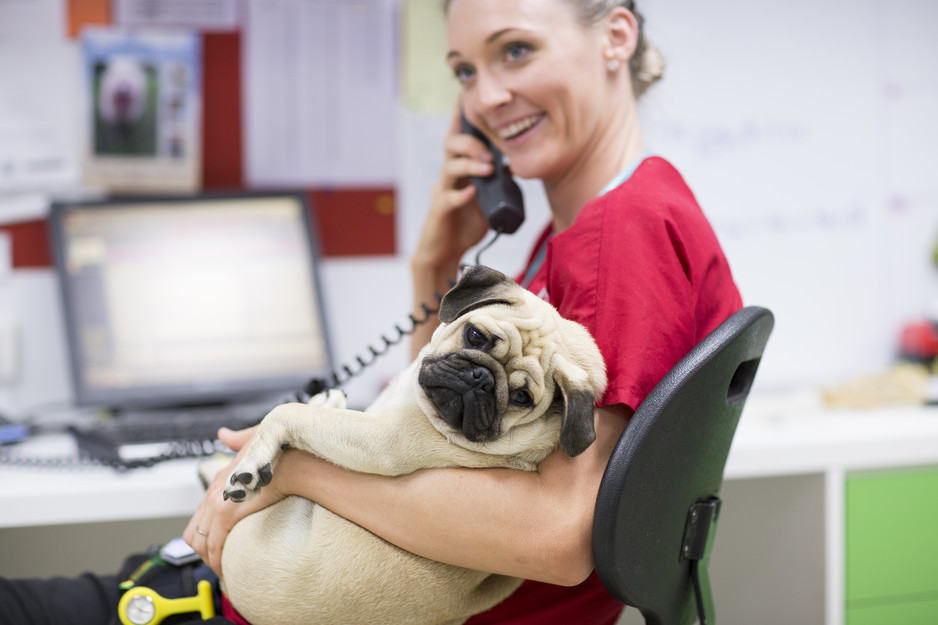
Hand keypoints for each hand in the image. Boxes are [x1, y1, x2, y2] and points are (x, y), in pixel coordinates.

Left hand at [183, 425, 287, 576]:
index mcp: (221, 479)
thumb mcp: (255, 440)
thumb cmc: (282, 452)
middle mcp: (214, 490)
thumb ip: (238, 438)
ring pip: (199, 542)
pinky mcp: (227, 512)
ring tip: (225, 570)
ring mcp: (218, 500)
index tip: (220, 546)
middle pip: (193, 531)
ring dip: (210, 560)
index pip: (200, 514)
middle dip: (204, 551)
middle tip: (221, 563)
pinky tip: (229, 567)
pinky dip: (218, 560)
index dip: (208, 534)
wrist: (295, 458)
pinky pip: (214, 545)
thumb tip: (223, 433)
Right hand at [413, 107, 494, 271]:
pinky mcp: (440, 211)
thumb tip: (514, 165)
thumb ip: (497, 181)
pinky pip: (447, 198)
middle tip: (490, 152)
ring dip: (469, 165)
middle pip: (450, 145)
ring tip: (488, 169)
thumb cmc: (466, 223)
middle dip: (471, 142)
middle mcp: (449, 176)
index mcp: (460, 169)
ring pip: (449, 168)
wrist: (445, 251)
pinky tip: (472, 193)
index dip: (461, 116)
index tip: (466, 97)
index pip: (460, 137)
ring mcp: (442, 192)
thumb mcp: (488, 198)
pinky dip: (461, 195)